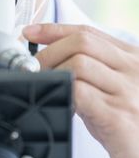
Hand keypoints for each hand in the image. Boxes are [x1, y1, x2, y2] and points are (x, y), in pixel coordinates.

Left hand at [23, 24, 138, 157]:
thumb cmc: (128, 127)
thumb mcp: (109, 91)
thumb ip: (87, 74)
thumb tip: (45, 60)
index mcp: (132, 59)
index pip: (89, 32)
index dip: (54, 30)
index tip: (29, 32)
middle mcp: (135, 71)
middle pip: (81, 43)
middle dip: (48, 52)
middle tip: (31, 68)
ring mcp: (129, 92)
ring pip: (78, 64)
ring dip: (52, 73)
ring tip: (45, 87)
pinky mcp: (119, 117)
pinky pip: (80, 93)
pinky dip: (62, 94)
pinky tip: (60, 104)